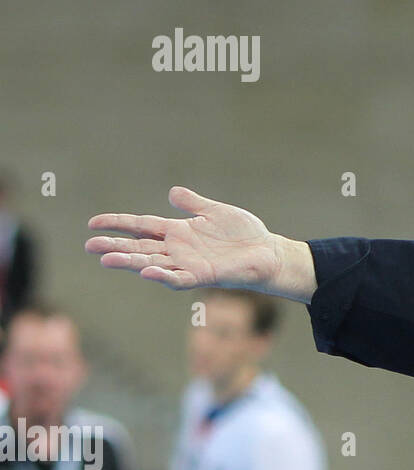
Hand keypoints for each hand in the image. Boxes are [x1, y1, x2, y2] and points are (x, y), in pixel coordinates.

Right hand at [85, 186, 315, 300]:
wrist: (268, 252)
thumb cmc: (243, 233)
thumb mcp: (216, 211)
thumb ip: (193, 203)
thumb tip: (173, 191)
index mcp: (178, 231)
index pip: (141, 226)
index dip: (119, 224)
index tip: (93, 223)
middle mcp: (178, 249)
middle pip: (140, 247)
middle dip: (115, 246)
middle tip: (89, 245)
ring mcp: (188, 264)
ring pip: (152, 263)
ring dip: (131, 262)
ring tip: (107, 259)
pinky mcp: (204, 275)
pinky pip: (180, 278)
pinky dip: (164, 276)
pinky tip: (148, 271)